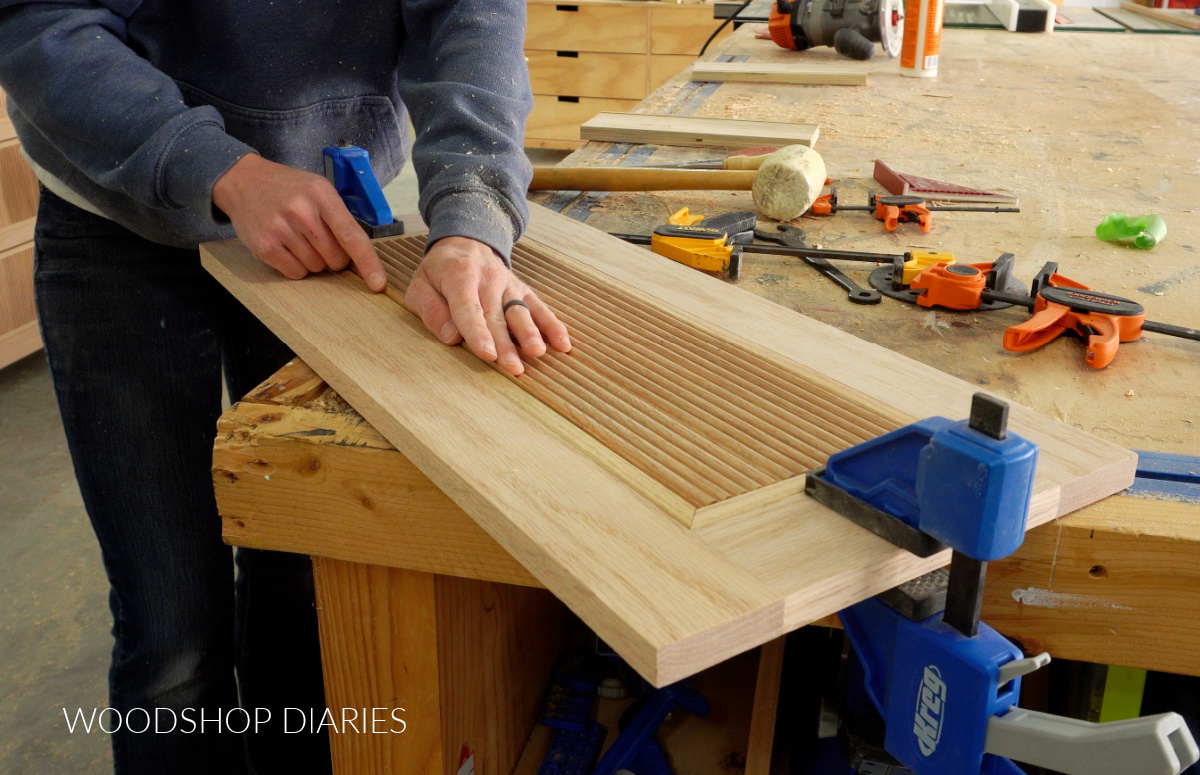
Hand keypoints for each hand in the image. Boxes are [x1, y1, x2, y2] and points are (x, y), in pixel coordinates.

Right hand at [212, 153, 386, 290]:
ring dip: (313, 260)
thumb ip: (340, 218)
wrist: (243, 181)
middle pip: (336, 258)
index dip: (368, 263)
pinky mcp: (264, 246)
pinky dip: (296, 267)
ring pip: (316, 268)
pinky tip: (286, 246)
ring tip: (297, 237)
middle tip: (317, 238)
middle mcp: (301, 212)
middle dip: (334, 256)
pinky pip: (295, 273)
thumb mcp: (319, 189)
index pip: (351, 235)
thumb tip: (361, 258)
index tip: (378, 283)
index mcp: (322, 195)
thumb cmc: (289, 189)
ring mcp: (281, 230)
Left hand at [405, 236, 570, 375]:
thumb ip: (431, 310)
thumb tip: (451, 337)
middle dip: (506, 344)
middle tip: (513, 368)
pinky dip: (552, 325)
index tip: (487, 354)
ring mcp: (508, 285)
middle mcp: (488, 280)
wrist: (465, 241)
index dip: (478, 333)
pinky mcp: (522, 290)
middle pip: (497, 316)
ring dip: (530, 333)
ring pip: (520, 311)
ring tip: (537, 352)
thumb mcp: (420, 285)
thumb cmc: (439, 272)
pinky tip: (562, 344)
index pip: (468, 308)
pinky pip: (539, 308)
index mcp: (459, 276)